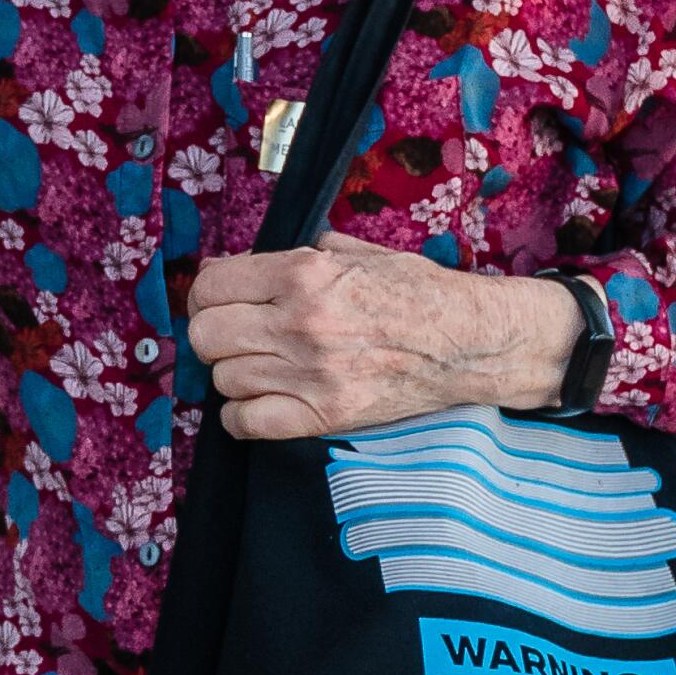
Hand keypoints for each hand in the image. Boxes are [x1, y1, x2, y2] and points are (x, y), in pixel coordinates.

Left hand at [185, 231, 585, 439]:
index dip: (208, 294)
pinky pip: (245, 422)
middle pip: (207, 334)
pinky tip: (261, 402)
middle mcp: (300, 321)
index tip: (221, 301)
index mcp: (304, 272)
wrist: (468, 341)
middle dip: (216, 333)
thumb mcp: (357, 252)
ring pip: (223, 379)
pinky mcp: (324, 415)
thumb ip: (297, 255)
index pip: (212, 284)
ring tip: (264, 366)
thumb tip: (236, 264)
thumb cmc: (416, 292)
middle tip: (238, 335)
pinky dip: (243, 415)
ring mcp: (310, 372)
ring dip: (236, 373)